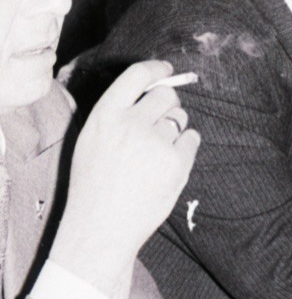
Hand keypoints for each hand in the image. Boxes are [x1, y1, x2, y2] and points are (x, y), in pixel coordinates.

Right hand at [50, 61, 199, 298]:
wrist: (99, 229)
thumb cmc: (94, 185)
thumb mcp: (92, 140)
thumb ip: (118, 112)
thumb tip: (152, 86)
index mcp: (106, 115)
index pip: (137, 75)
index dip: (156, 69)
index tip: (165, 70)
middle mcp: (131, 124)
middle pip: (166, 94)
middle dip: (167, 105)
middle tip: (159, 125)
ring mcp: (156, 143)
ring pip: (181, 118)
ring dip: (175, 130)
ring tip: (155, 155)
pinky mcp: (177, 163)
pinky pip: (193, 139)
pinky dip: (185, 149)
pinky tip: (167, 166)